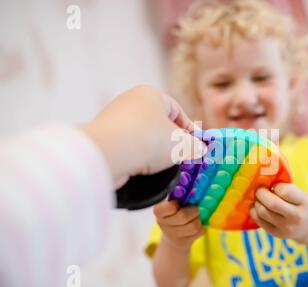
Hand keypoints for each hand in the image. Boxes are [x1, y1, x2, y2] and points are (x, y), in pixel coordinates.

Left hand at [80, 85, 205, 186]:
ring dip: (155, 153)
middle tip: (182, 158)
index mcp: (150, 94)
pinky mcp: (104, 140)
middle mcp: (130, 102)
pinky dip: (137, 159)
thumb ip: (196, 147)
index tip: (197, 146)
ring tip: (163, 167)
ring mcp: (114, 121)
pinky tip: (144, 171)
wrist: (106, 155)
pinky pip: (128, 149)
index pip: (177, 110)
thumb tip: (201, 150)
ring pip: (143, 138)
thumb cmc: (149, 140)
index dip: (190, 129)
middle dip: (172, 142)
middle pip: (159, 124)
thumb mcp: (182, 144)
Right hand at [153, 200, 203, 249]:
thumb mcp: (174, 202)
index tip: (179, 202)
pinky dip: (201, 227)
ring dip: (198, 219)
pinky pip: (199, 232)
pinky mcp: (183, 242)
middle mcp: (163, 223)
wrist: (173, 236)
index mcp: (159, 210)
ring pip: (194, 225)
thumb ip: (181, 195)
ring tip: (195, 217)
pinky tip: (195, 225)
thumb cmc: (176, 213)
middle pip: (183, 216)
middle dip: (193, 210)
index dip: (176, 204)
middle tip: (194, 208)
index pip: (168, 207)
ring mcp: (172, 235)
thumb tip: (195, 187)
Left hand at [250, 183, 307, 241]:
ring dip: (257, 202)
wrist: (307, 227)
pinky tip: (257, 207)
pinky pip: (258, 220)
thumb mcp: (299, 194)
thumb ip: (285, 187)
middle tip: (260, 189)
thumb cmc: (299, 204)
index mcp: (304, 202)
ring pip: (262, 211)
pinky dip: (254, 210)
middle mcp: (296, 217)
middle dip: (261, 193)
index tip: (275, 186)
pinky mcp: (275, 233)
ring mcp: (285, 227)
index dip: (275, 186)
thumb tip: (262, 180)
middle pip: (271, 203)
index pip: (284, 191)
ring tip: (259, 199)